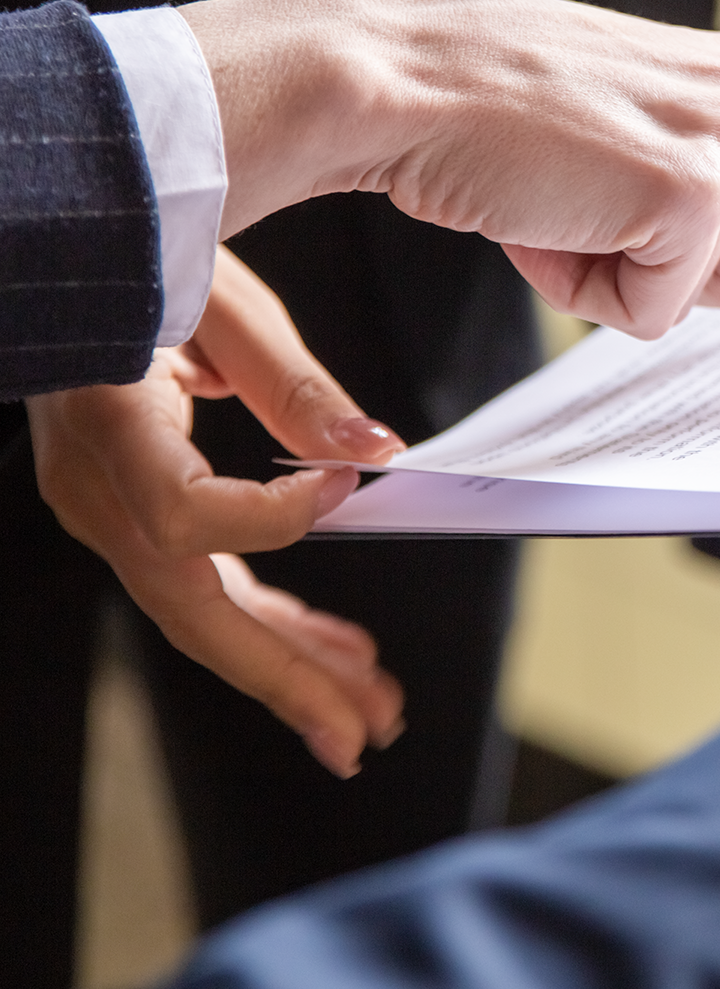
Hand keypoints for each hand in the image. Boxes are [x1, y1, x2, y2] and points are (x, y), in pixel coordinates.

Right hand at [27, 248, 407, 777]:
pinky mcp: (132, 512)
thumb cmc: (144, 261)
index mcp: (111, 427)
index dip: (275, 517)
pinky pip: (202, 583)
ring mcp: (108, 510)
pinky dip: (269, 620)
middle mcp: (98, 489)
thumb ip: (295, 387)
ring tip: (370, 706)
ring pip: (202, 613)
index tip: (349, 487)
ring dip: (290, 666)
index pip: (185, 515)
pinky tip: (328, 644)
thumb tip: (376, 452)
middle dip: (287, 677)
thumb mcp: (228, 307)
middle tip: (368, 728)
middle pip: (195, 608)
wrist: (75, 267)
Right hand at [182, 0, 719, 340]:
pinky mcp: (694, 184)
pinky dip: (592, 288)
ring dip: (629, 278)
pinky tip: (550, 216)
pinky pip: (660, 308)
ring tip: (567, 201)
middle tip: (594, 203)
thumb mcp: (639, 135)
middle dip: (676, 274)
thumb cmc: (508, 120)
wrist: (406, 78)